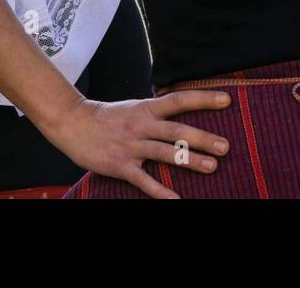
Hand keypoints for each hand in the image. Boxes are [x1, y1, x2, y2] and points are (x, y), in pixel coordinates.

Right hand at [47, 91, 232, 198]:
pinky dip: (160, 191)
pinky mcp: (120, 165)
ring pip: (165, 153)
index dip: (203, 99)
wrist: (73, 122)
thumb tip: (186, 108)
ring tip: (212, 167)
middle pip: (176, 130)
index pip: (179, 100)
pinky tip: (176, 200)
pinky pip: (143, 180)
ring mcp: (131, 145)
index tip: (226, 99)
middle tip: (226, 146)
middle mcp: (141, 125)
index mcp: (147, 108)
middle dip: (203, 138)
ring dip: (190, 160)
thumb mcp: (136, 106)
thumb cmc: (109, 116)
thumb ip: (158, 110)